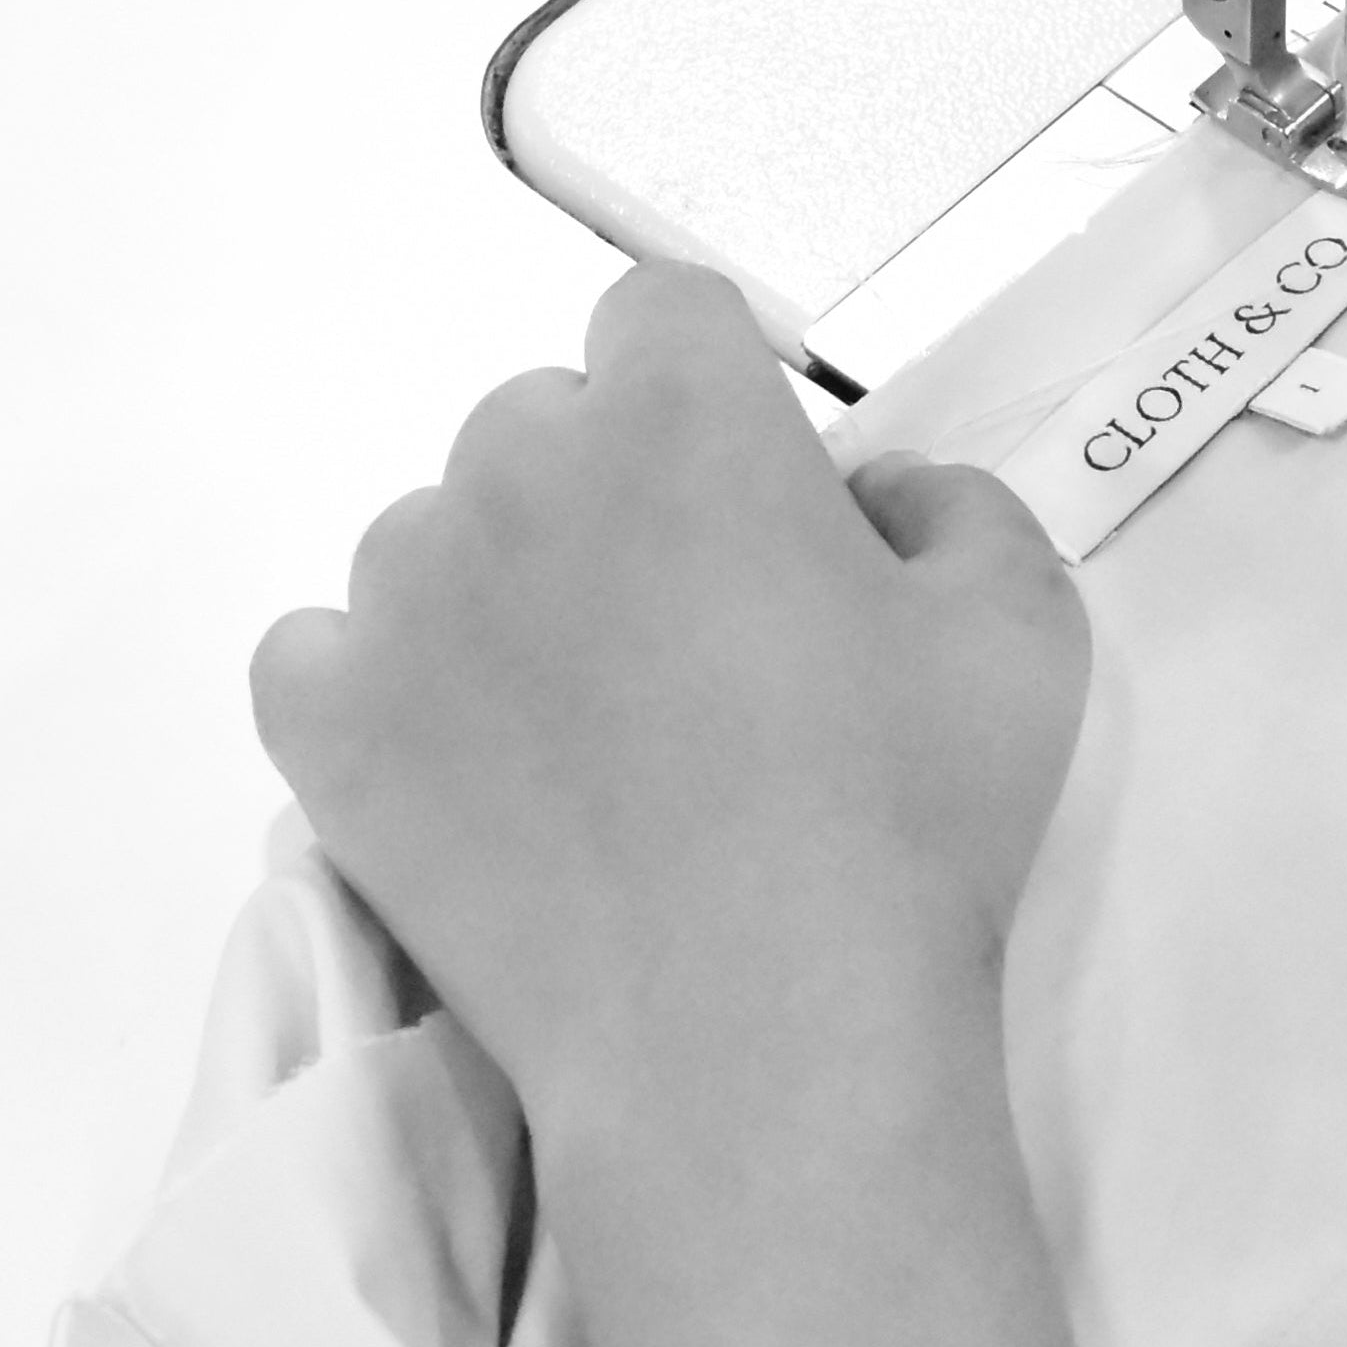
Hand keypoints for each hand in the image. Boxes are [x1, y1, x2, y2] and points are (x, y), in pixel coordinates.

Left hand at [252, 265, 1087, 1166]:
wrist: (758, 1037)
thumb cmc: (909, 815)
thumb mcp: (1022, 622)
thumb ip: (950, 504)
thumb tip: (865, 497)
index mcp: (684, 413)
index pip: (657, 310)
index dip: (711, 389)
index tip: (756, 496)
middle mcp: (518, 468)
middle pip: (542, 422)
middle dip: (608, 491)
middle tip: (690, 634)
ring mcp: (401, 597)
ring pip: (435, 539)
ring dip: (499, 592)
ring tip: (583, 732)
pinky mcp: (324, 724)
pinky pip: (323, 653)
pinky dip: (384, 690)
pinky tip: (469, 769)